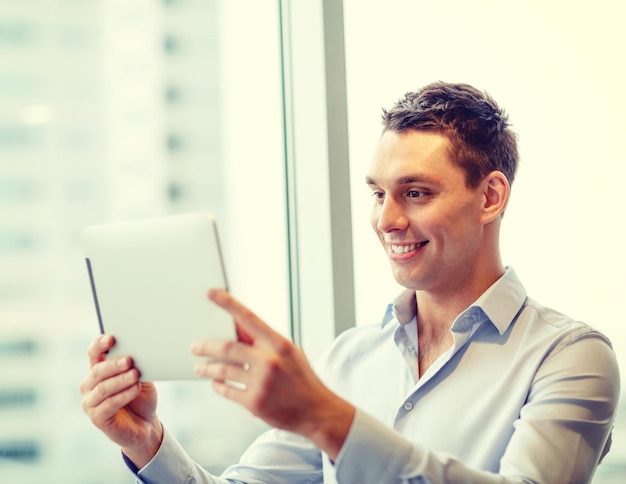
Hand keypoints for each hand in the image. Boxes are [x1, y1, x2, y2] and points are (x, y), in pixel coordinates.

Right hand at [79, 334, 162, 468]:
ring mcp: (91, 403)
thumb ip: (135, 365)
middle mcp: (89, 385)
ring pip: (102, 388)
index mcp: (98, 370)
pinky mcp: (97, 418)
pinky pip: (108, 405)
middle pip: (97, 371)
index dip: (99, 345)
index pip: (93, 353)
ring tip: (135, 375)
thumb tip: (138, 350)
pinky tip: (135, 389)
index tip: (111, 338)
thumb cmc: (141, 396)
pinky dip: (123, 396)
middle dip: (113, 364)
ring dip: (120, 380)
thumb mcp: (141, 377)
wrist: (145, 424)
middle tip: (129, 360)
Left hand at [192, 289, 354, 460]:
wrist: (317, 411)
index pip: (248, 317)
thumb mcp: (289, 353)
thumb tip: (237, 327)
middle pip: (227, 347)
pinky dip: (217, 385)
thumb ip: (264, 341)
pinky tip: (215, 383)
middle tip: (194, 346)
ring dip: (207, 367)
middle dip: (206, 346)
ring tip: (200, 367)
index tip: (211, 293)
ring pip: (222, 370)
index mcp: (279, 343)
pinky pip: (227, 390)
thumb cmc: (301, 378)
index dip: (228, 304)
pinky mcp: (254, 403)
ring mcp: (261, 383)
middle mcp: (269, 361)